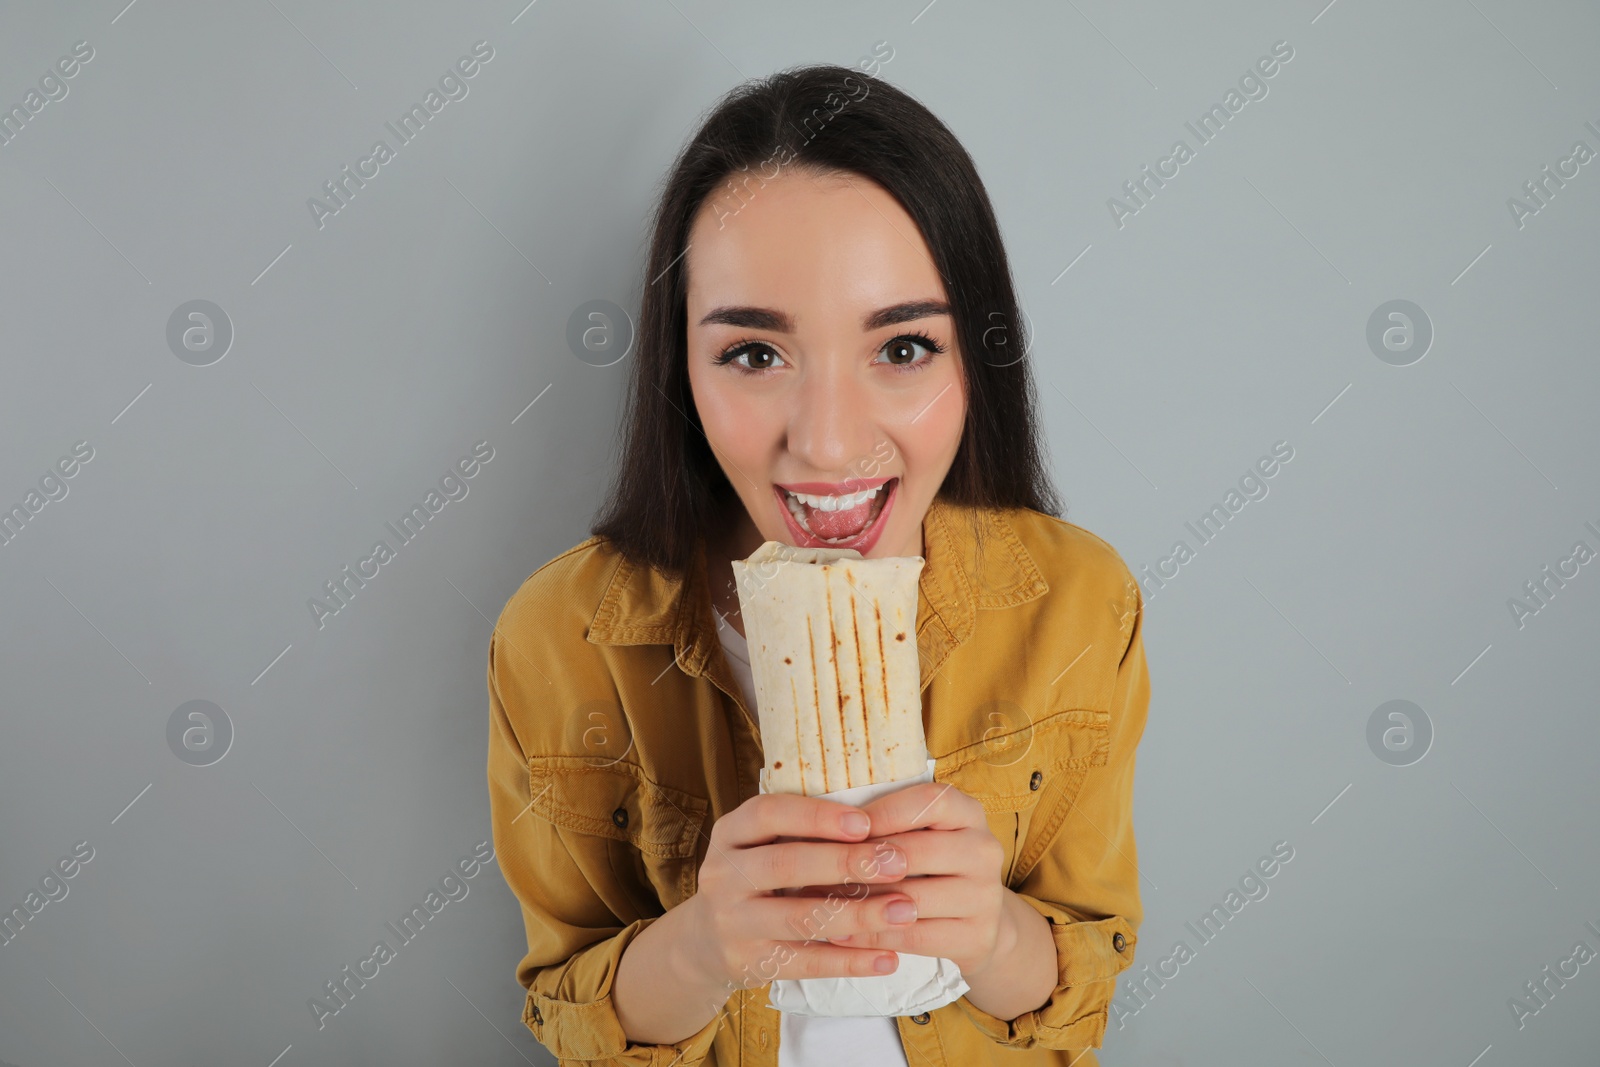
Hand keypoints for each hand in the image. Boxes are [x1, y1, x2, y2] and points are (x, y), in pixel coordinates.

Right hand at [682, 792, 923, 991]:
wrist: (704, 941)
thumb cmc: (755, 878)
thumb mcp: (760, 844)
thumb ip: (801, 831)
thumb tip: (880, 817)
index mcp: (730, 833)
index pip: (768, 814)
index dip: (817, 817)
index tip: (866, 822)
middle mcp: (723, 875)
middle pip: (786, 864)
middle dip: (847, 862)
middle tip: (898, 863)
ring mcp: (732, 921)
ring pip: (800, 918)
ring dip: (858, 915)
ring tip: (904, 911)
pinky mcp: (748, 962)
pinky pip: (806, 963)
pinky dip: (850, 961)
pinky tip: (888, 958)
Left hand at [818, 780, 1011, 977]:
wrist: (977, 922)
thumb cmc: (929, 868)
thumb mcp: (919, 835)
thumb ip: (884, 824)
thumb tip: (818, 822)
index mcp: (968, 813)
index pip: (929, 802)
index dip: (885, 813)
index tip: (845, 828)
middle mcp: (984, 849)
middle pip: (916, 851)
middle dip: (862, 862)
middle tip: (815, 870)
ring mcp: (986, 895)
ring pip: (911, 898)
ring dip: (859, 903)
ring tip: (818, 903)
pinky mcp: (979, 937)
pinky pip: (914, 937)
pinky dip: (873, 937)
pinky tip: (841, 934)